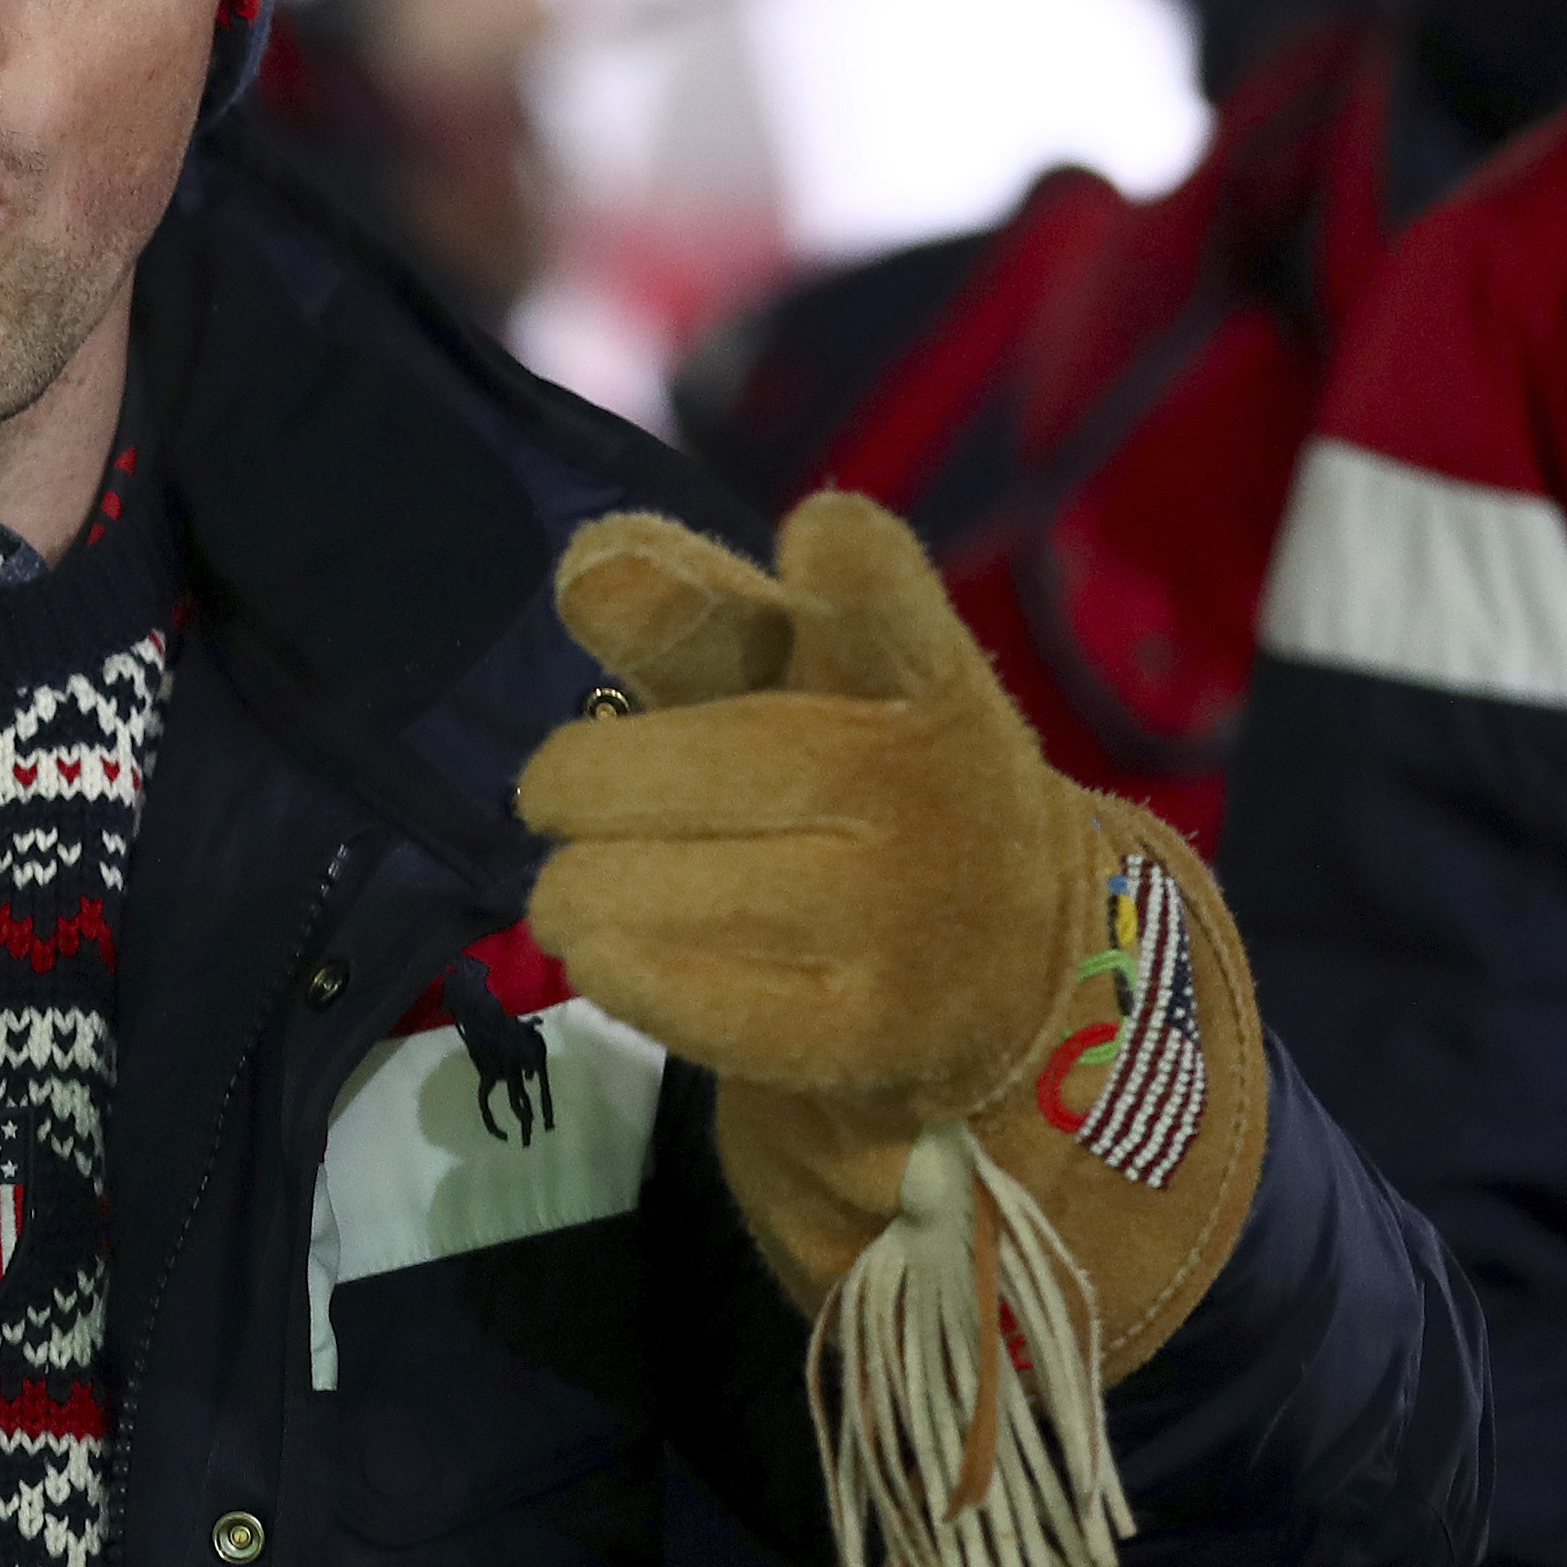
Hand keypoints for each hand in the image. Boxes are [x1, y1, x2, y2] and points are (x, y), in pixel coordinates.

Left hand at [519, 492, 1258, 1357]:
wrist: (1008, 954)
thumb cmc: (851, 769)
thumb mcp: (789, 667)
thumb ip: (684, 609)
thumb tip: (588, 567)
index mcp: (913, 670)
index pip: (889, 611)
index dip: (852, 574)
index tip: (820, 535)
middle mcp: (923, 783)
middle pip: (670, 765)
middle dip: (572, 780)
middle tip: (558, 796)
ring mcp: (907, 916)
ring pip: (645, 890)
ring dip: (572, 889)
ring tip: (576, 889)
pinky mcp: (872, 1031)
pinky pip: (690, 1004)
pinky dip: (617, 972)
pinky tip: (599, 953)